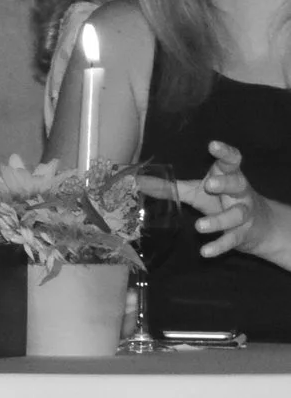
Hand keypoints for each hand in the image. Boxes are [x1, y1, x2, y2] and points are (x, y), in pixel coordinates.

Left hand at [178, 141, 280, 260]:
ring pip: (236, 214)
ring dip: (218, 220)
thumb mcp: (196, 192)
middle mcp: (240, 193)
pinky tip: (205, 252)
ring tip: (199, 226)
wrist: (259, 225)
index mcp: (229, 176)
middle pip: (237, 184)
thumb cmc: (221, 200)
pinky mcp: (243, 234)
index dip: (225, 152)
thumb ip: (170, 187)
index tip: (213, 145)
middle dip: (225, 183)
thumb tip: (138, 182)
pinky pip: (231, 239)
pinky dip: (219, 246)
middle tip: (210, 184)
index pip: (231, 161)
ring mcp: (244, 214)